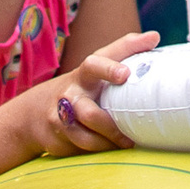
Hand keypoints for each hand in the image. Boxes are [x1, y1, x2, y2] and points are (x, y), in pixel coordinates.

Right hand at [46, 30, 159, 154]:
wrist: (34, 112)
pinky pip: (80, 151)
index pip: (93, 66)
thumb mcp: (97, 64)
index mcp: (83, 75)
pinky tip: (108, 149)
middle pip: (89, 114)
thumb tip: (155, 36)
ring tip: (124, 144)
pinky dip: (97, 152)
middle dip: (110, 127)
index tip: (125, 74)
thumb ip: (125, 50)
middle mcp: (68, 96)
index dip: (108, 69)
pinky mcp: (56, 141)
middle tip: (129, 137)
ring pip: (85, 138)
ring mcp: (59, 120)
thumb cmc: (82, 85)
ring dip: (106, 144)